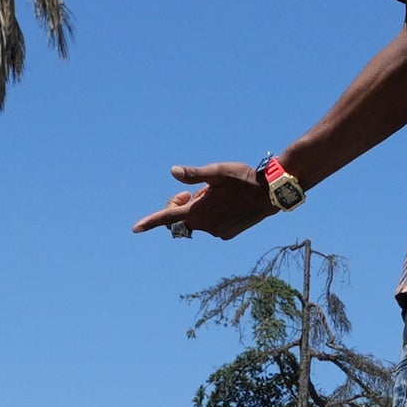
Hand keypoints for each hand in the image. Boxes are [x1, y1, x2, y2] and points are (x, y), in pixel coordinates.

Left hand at [135, 162, 275, 241]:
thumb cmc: (244, 178)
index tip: (135, 229)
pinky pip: (211, 225)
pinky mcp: (227, 234)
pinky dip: (212, 215)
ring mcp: (217, 232)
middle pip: (181, 218)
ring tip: (218, 195)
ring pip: (197, 220)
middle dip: (181, 204)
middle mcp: (206, 225)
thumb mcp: (217, 172)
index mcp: (199, 211)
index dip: (150, 222)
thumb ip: (193, 174)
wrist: (271, 194)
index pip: (168, 217)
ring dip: (199, 208)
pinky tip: (227, 204)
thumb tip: (173, 172)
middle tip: (195, 190)